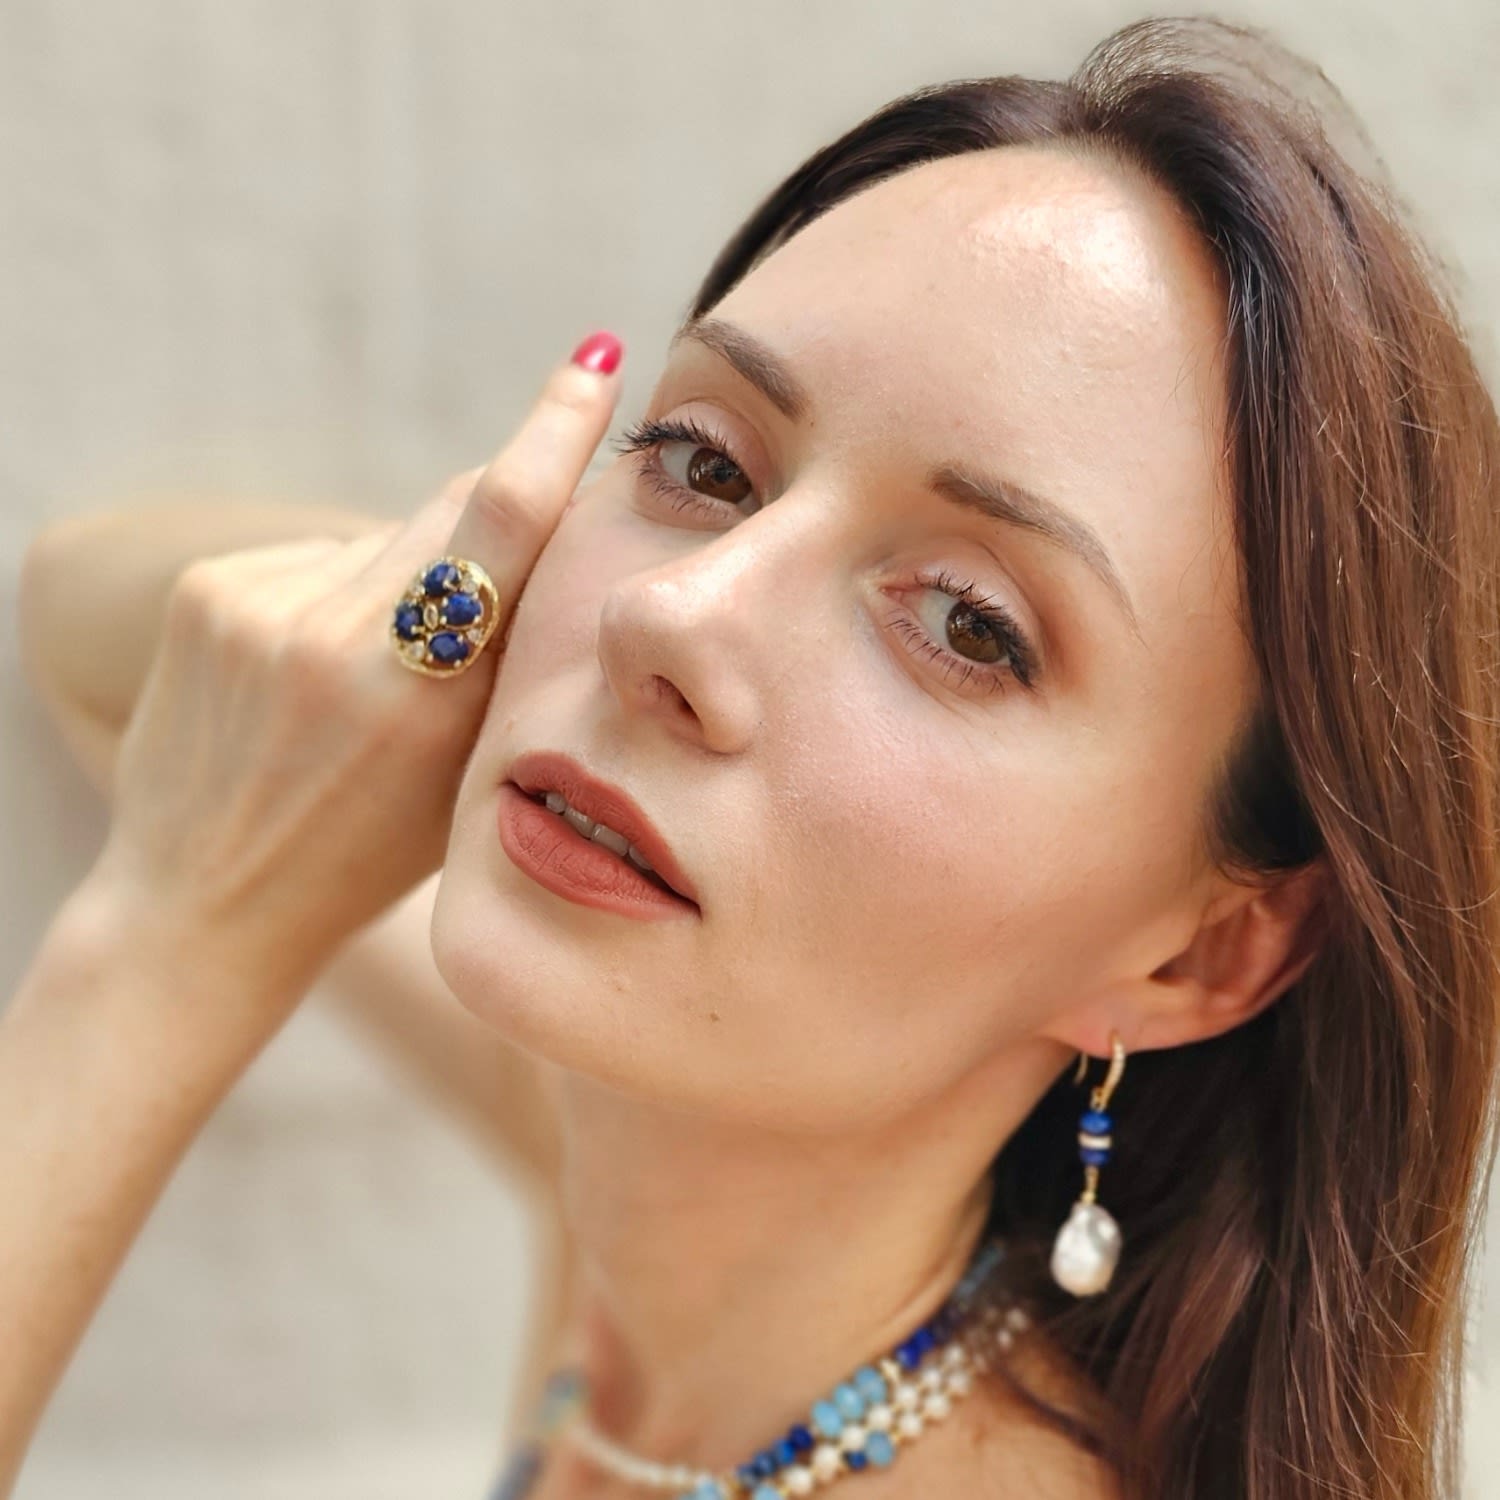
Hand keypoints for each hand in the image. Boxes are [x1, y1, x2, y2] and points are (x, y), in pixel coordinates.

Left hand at [83, 332, 624, 992]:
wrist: (204, 902)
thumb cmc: (366, 856)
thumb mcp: (470, 780)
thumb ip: (507, 664)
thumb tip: (540, 531)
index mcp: (425, 700)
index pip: (505, 522)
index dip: (556, 432)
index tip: (593, 365)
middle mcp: (340, 640)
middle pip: (452, 511)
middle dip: (492, 524)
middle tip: (489, 596)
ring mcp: (262, 607)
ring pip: (385, 541)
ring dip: (407, 583)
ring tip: (366, 688)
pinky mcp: (210, 592)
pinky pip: (317, 561)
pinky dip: (338, 599)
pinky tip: (309, 678)